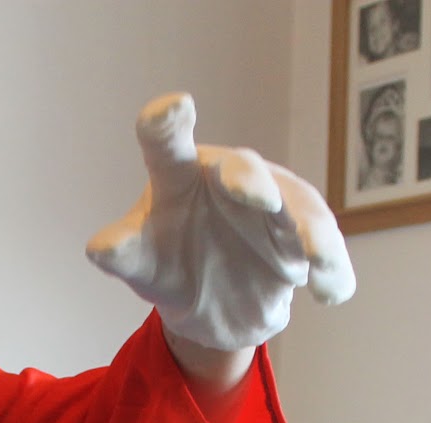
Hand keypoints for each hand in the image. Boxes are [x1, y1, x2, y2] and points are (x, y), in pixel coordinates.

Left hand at [86, 93, 354, 351]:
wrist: (208, 305)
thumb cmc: (167, 263)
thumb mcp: (141, 262)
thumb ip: (123, 251)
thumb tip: (99, 248)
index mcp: (181, 175)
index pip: (168, 145)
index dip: (168, 125)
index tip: (173, 108)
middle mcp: (232, 178)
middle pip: (244, 171)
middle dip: (251, 183)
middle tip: (254, 194)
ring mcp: (274, 208)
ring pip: (298, 211)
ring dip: (309, 231)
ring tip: (312, 257)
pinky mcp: (302, 243)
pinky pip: (323, 255)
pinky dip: (331, 271)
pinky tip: (330, 293)